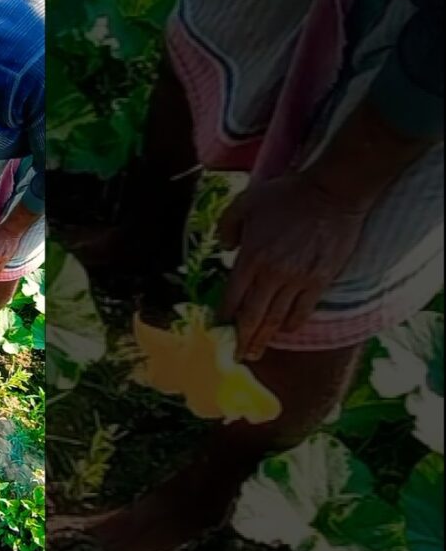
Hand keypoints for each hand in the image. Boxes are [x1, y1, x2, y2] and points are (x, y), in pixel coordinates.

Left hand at [218, 175, 367, 360]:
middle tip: (235, 356)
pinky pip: (302, 312)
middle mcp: (272, 274)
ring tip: (256, 352)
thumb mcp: (244, 203)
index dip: (224, 317)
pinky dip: (290, 325)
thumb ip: (227, 227)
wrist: (332, 193)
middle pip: (252, 317)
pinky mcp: (320, 281)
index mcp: (250, 257)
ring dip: (264, 339)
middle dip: (242, 340)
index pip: (232, 298)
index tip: (219, 330)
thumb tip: (226, 250)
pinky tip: (283, 331)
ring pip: (276, 320)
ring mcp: (298, 280)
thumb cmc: (286, 196)